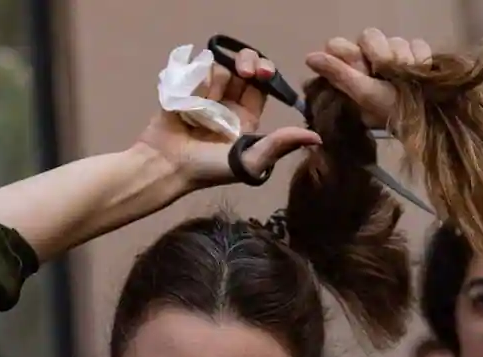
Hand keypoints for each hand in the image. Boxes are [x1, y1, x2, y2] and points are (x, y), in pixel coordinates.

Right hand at [135, 47, 319, 187]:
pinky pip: (196, 72)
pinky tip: (189, 99)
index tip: (262, 73)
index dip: (265, 73)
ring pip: (219, 68)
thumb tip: (317, 137)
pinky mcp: (184, 89)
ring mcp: (204, 95)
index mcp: (246, 118)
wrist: (165, 166)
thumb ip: (280, 145)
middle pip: (244, 68)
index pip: (262, 85)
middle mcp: (227, 103)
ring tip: (204, 104)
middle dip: (247, 63)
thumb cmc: (207, 169)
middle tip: (244, 71)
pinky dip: (195, 82)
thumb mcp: (249, 160)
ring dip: (216, 81)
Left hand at [306, 29, 432, 128]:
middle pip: (370, 36)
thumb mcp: (363, 95)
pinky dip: (420, 59)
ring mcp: (395, 53)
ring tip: (407, 81)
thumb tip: (309, 57)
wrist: (428, 119)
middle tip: (386, 75)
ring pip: (395, 40)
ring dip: (402, 61)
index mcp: (352, 69)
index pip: (339, 45)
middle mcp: (370, 58)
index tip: (361, 69)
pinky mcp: (418, 52)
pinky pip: (416, 44)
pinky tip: (420, 73)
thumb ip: (339, 74)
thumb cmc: (391, 111)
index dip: (350, 54)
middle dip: (380, 55)